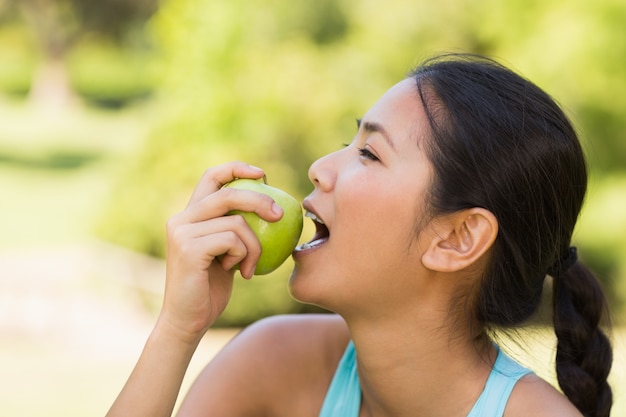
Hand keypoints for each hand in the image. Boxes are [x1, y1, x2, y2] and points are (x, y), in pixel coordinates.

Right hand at [160, 161, 282, 339]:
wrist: (188, 321)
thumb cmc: (211, 289)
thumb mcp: (226, 254)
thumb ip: (235, 230)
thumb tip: (271, 208)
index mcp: (189, 216)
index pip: (212, 177)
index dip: (237, 168)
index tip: (262, 175)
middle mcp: (181, 219)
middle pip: (228, 193)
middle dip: (259, 200)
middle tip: (279, 215)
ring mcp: (182, 232)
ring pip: (237, 222)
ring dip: (254, 245)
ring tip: (250, 266)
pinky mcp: (188, 248)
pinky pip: (233, 239)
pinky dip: (245, 255)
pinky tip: (241, 272)